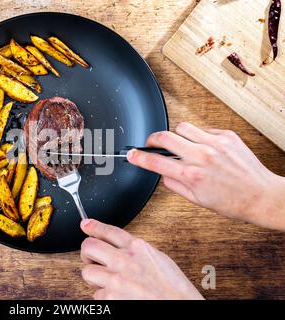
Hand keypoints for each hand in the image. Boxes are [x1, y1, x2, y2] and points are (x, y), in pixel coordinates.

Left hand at [80, 219, 203, 299]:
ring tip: (107, 283)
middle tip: (92, 259)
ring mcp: (115, 279)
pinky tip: (118, 297)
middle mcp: (124, 260)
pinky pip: (97, 295)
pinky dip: (104, 297)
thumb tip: (122, 247)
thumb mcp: (158, 259)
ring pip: (87, 272)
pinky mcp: (110, 298)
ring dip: (94, 278)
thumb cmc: (174, 289)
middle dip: (87, 253)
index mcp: (137, 248)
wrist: (180, 307)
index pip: (109, 231)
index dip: (93, 226)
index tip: (86, 225)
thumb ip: (137, 251)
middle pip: (89, 246)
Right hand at [127, 123, 284, 230]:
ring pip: (182, 127)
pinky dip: (198, 136)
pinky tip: (203, 147)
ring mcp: (214, 144)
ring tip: (180, 144)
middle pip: (164, 137)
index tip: (131, 154)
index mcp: (191, 176)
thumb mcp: (197, 200)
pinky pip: (203, 129)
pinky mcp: (226, 136)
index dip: (139, 157)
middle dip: (152, 139)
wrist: (261, 195)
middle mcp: (201, 157)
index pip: (155, 162)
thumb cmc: (232, 202)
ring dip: (176, 135)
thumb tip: (162, 174)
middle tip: (152, 143)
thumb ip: (175, 185)